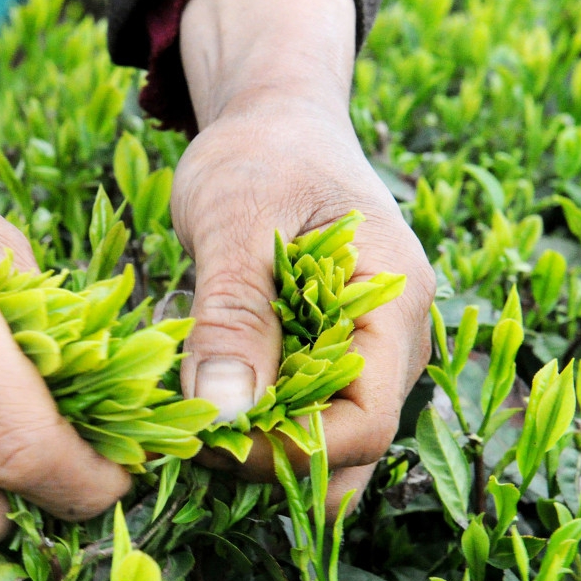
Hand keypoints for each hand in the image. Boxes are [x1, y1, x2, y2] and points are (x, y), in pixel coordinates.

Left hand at [173, 0, 434, 511]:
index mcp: (393, 309)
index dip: (289, 451)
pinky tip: (198, 365)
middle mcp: (393, 347)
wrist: (274, 124)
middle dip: (264, 455)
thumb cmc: (261, 155)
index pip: (365, 428)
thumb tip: (225, 411)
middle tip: (187, 415)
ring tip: (188, 377)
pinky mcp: (327, 362)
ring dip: (248, 435)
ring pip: (318, 449)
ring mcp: (364, 358)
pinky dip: (243, 410)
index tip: (210, 433)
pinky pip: (293, 418)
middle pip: (346, 455)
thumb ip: (233, 312)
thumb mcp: (235, 221)